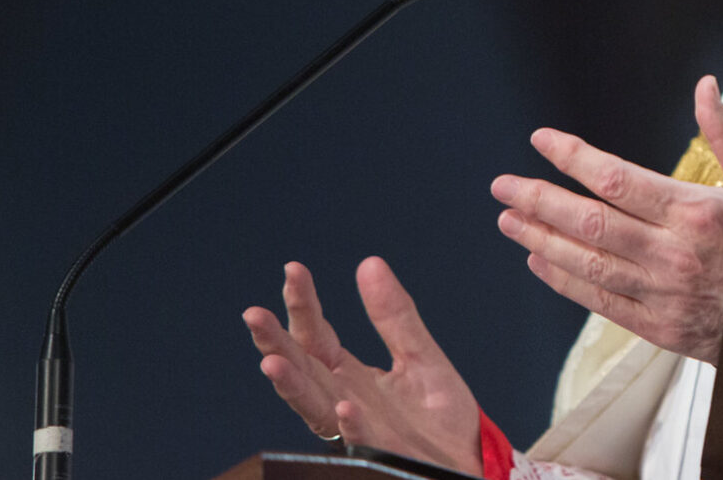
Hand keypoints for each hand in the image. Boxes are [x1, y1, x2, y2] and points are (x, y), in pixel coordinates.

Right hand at [241, 257, 481, 474]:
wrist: (469, 461)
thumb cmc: (440, 417)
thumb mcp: (421, 356)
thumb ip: (395, 316)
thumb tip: (370, 263)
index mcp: (349, 374)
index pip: (316, 334)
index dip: (303, 304)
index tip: (293, 269)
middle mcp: (343, 399)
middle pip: (302, 367)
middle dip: (276, 342)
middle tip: (253, 315)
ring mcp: (359, 428)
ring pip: (316, 405)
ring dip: (293, 385)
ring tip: (272, 361)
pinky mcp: (384, 452)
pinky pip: (362, 439)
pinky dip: (350, 425)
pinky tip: (344, 407)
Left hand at [491, 75, 722, 363]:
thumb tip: (703, 87)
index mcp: (697, 211)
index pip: (616, 178)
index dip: (572, 157)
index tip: (542, 141)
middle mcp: (673, 253)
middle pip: (588, 222)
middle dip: (538, 200)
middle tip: (503, 185)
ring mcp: (664, 295)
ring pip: (586, 264)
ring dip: (541, 240)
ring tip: (509, 220)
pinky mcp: (662, 329)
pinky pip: (601, 303)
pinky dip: (565, 282)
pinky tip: (540, 264)